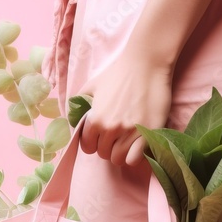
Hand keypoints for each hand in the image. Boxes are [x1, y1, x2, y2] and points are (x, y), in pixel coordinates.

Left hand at [75, 46, 173, 167]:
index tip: (101, 138)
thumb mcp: (92, 85)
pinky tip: (138, 146)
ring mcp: (129, 133)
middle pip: (104, 154)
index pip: (87, 147)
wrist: (147, 63)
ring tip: (127, 143)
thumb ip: (79, 101)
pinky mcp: (148, 134)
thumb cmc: (119, 72)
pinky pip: (135, 159)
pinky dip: (135, 156)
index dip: (93, 143)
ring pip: (119, 159)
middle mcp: (110, 129)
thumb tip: (73, 115)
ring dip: (122, 153)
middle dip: (108, 147)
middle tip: (117, 138)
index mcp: (95, 119)